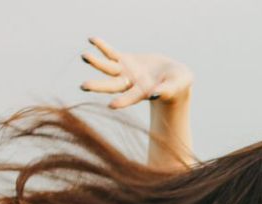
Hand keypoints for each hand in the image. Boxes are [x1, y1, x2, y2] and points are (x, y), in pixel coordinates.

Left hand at [79, 36, 193, 108]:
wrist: (173, 76)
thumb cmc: (178, 83)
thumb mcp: (176, 85)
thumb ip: (166, 90)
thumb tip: (156, 94)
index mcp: (143, 93)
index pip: (131, 98)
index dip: (123, 101)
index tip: (112, 105)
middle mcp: (130, 84)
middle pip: (112, 85)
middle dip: (98, 86)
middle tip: (83, 86)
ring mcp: (125, 72)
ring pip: (108, 68)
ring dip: (96, 62)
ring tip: (84, 56)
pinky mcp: (124, 61)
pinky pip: (111, 53)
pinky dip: (102, 47)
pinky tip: (91, 39)